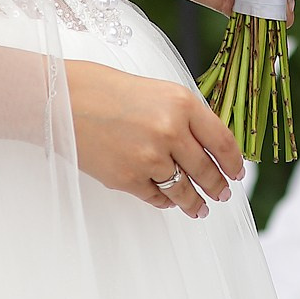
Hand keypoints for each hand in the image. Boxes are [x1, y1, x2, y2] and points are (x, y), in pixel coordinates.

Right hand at [65, 60, 244, 214]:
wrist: (62, 99)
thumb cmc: (107, 89)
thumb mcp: (158, 91)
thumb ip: (185, 116)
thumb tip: (208, 145)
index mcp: (182, 104)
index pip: (222, 141)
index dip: (233, 161)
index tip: (237, 172)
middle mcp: (171, 131)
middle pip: (206, 170)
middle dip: (217, 186)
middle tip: (222, 193)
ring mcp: (149, 158)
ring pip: (183, 190)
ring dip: (195, 203)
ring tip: (200, 208)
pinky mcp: (127, 179)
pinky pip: (155, 197)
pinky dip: (164, 201)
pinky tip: (168, 202)